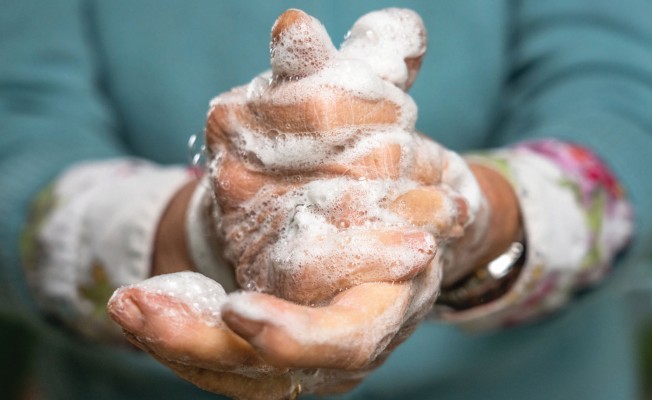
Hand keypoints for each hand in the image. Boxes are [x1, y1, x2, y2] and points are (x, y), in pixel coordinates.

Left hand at [109, 8, 514, 398]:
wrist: (383, 211)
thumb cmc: (379, 166)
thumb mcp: (362, 120)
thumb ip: (337, 80)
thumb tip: (294, 28)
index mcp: (391, 286)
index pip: (353, 330)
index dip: (303, 334)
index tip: (239, 312)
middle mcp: (354, 329)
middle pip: (284, 371)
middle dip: (216, 348)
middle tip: (147, 312)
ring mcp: (311, 344)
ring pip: (245, 374)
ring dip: (182, 345)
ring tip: (128, 303)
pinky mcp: (272, 343)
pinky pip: (223, 359)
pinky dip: (179, 339)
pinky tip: (138, 304)